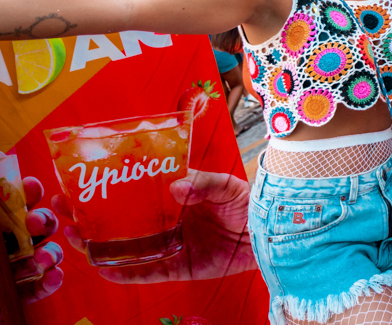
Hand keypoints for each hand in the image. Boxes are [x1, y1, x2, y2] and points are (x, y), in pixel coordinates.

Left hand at [10, 177, 63, 305]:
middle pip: (34, 225)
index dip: (27, 190)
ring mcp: (8, 270)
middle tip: (33, 223)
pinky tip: (53, 277)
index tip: (30, 186)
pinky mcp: (14, 295)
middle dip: (41, 221)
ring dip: (50, 252)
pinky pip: (38, 286)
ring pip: (42, 254)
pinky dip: (50, 281)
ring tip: (44, 257)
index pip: (13, 199)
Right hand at [52, 169, 256, 282]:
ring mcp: (171, 243)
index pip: (137, 187)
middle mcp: (168, 218)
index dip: (111, 183)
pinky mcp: (180, 267)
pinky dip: (126, 272)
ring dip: (100, 242)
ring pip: (128, 246)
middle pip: (123, 218)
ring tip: (73, 234)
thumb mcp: (226, 185)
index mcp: (176, 192)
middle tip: (63, 205)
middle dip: (92, 213)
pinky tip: (102, 268)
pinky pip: (148, 272)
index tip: (83, 176)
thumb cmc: (248, 203)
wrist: (270, 234)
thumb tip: (173, 186)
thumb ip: (202, 184)